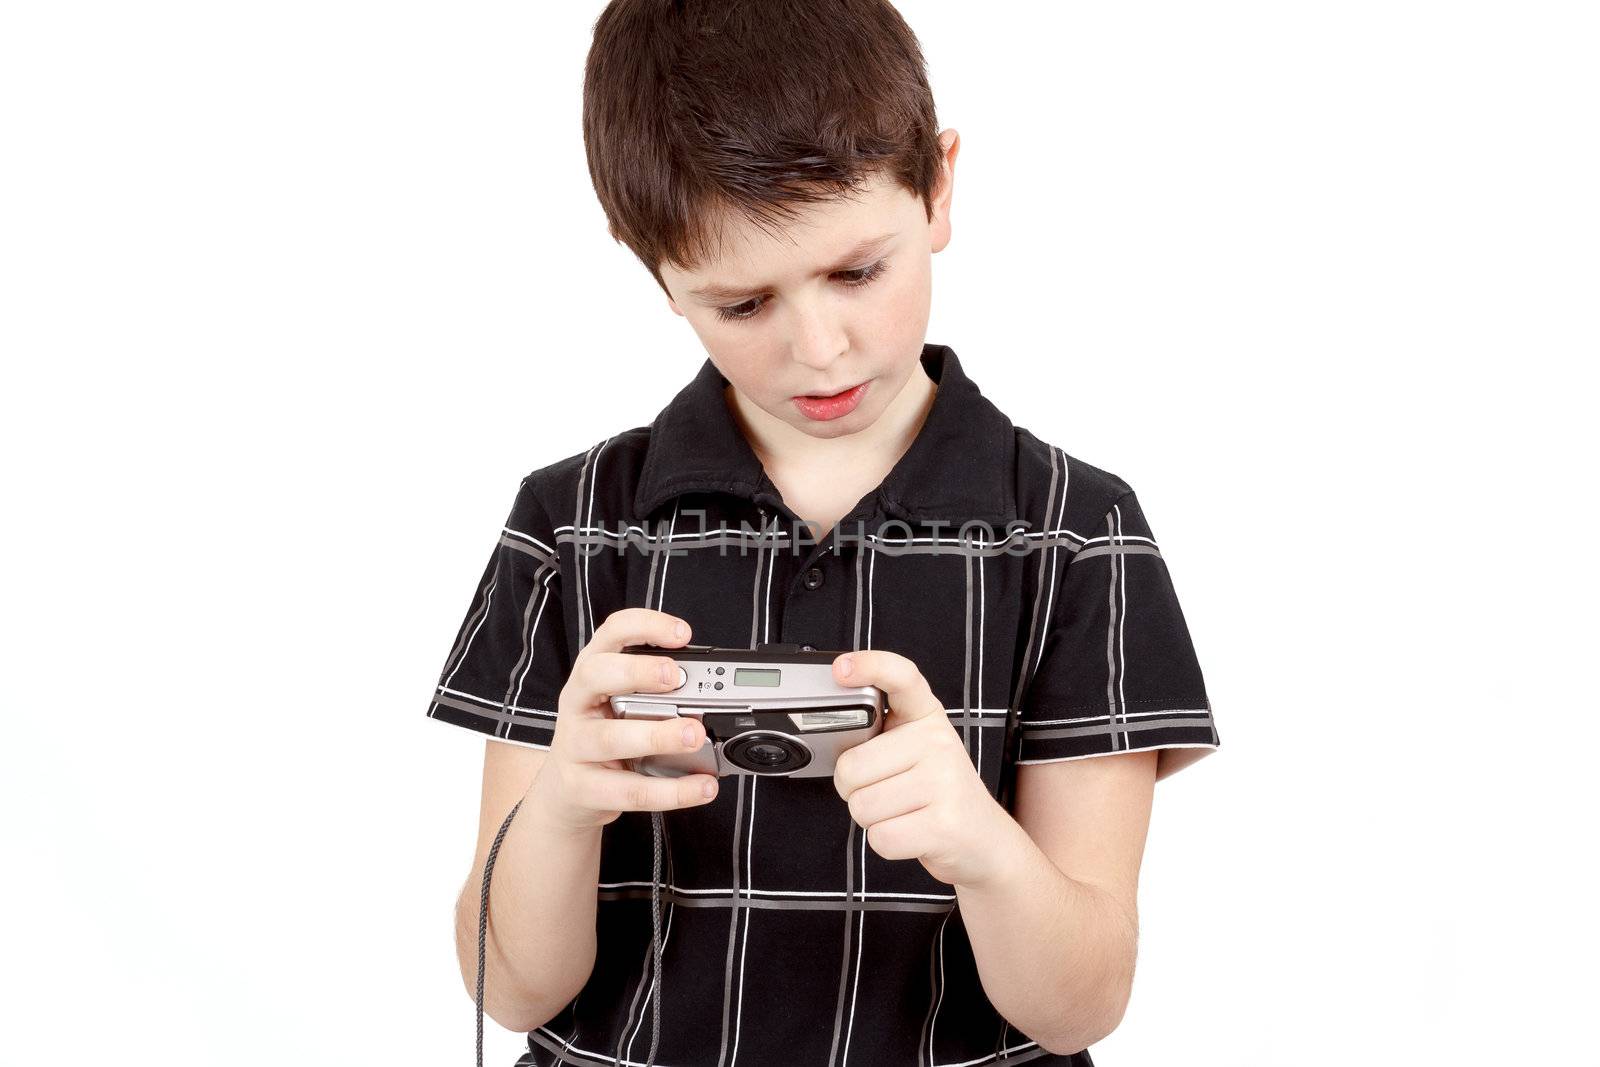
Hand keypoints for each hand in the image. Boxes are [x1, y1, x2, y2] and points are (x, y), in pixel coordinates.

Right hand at [530, 608, 719, 831]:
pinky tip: (701, 786)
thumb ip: (657, 691)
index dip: (645, 625)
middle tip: (677, 677)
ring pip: (611, 738)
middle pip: (596, 674)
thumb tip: (715, 689)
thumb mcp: (621, 703)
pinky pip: (629, 790)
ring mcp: (575, 746)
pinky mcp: (582, 788)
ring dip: (657, 735)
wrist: (568, 792)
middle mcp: (578, 703)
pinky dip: (671, 791)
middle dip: (638, 672)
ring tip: (695, 735)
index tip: (682, 633)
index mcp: (592, 673)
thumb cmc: (605, 737)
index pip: (611, 633)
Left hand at [829, 650, 1012, 886]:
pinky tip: (912, 832)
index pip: (901, 677)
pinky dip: (887, 843)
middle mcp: (938, 740)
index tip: (841, 668)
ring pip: (862, 806)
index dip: (869, 666)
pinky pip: (880, 837)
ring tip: (904, 812)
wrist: (985, 841)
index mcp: (926, 716)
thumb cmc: (937, 794)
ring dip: (872, 819)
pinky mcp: (944, 824)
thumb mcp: (916, 752)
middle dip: (855, 790)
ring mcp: (944, 780)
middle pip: (851, 767)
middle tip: (888, 792)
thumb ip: (880, 739)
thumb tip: (832, 739)